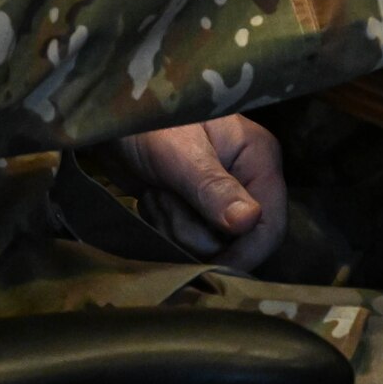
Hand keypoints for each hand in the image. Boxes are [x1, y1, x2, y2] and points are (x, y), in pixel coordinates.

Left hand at [112, 117, 286, 271]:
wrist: (110, 119)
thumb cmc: (147, 123)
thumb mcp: (179, 153)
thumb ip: (213, 187)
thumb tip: (249, 221)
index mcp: (259, 157)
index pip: (272, 225)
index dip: (245, 253)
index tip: (209, 264)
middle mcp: (247, 179)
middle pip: (237, 242)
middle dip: (193, 229)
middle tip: (165, 196)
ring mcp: (222, 195)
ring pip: (208, 245)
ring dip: (174, 225)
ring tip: (157, 190)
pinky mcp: (198, 207)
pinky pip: (187, 241)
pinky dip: (165, 226)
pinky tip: (154, 198)